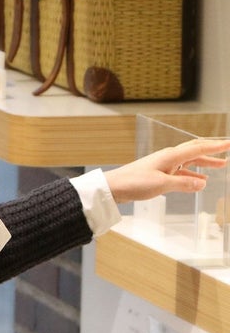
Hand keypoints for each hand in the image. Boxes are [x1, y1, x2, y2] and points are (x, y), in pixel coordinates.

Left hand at [104, 138, 229, 204]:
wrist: (113, 187)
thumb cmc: (133, 183)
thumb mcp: (161, 184)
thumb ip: (183, 184)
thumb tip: (202, 183)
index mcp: (171, 156)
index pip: (199, 148)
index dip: (216, 147)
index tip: (229, 144)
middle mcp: (168, 158)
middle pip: (195, 153)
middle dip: (212, 154)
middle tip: (227, 155)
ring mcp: (162, 166)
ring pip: (188, 163)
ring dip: (203, 165)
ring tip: (219, 167)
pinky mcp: (157, 175)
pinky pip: (179, 173)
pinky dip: (190, 175)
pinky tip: (197, 181)